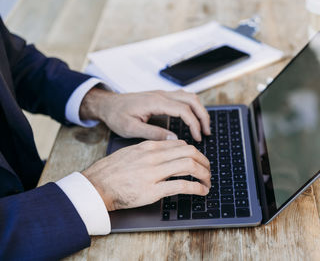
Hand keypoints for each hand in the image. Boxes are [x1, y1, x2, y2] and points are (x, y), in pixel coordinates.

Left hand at [79, 88, 210, 140]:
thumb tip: (174, 139)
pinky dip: (192, 107)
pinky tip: (192, 119)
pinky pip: (183, 98)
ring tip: (203, 127)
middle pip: (191, 99)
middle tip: (207, 132)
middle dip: (203, 116)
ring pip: (189, 96)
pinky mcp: (161, 97)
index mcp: (155, 102)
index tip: (198, 138)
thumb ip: (153, 133)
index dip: (194, 124)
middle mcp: (161, 95)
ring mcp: (162, 94)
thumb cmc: (116, 116)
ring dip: (199, 110)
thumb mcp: (131, 128)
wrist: (107, 104)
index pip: (183, 109)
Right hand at [82, 140, 210, 210]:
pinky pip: (181, 185)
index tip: (199, 161)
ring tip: (207, 182)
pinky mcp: (152, 190)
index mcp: (149, 147)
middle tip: (208, 171)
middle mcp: (154, 156)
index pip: (181, 144)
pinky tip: (201, 191)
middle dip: (204, 162)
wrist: (95, 186)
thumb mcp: (131, 152)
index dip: (195, 153)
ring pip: (189, 166)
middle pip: (190, 152)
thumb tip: (168, 152)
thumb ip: (150, 151)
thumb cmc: (111, 171)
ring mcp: (154, 172)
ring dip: (204, 174)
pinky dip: (196, 187)